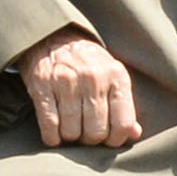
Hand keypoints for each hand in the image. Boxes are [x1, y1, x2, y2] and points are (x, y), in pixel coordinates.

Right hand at [19, 32, 144, 150]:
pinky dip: (52, 137)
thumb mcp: (111, 75)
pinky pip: (49, 127)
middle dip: (90, 139)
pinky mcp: (42, 87)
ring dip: (70, 136)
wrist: (53, 36)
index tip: (108, 138)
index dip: (116, 139)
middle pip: (96, 132)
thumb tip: (134, 133)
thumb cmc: (87, 61)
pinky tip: (54, 132)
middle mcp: (93, 77)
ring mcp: (66, 81)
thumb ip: (124, 104)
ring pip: (72, 133)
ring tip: (70, 126)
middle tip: (85, 131)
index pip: (123, 123)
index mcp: (116, 75)